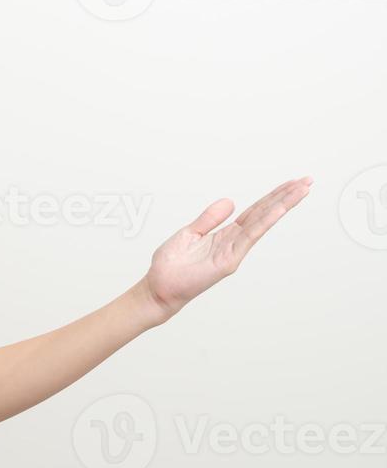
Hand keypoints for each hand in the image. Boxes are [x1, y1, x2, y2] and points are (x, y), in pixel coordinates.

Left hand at [138, 175, 311, 323]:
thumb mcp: (189, 233)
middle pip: (264, 214)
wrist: (159, 287)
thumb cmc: (171, 265)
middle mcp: (234, 242)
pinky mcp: (229, 260)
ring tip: (303, 189)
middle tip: (307, 180)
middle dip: (286, 197)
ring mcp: (234, 251)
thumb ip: (209, 218)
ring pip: (263, 222)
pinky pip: (250, 237)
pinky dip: (265, 222)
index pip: (254, 212)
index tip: (290, 184)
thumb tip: (229, 201)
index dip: (272, 197)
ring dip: (284, 205)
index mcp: (225, 234)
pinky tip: (279, 209)